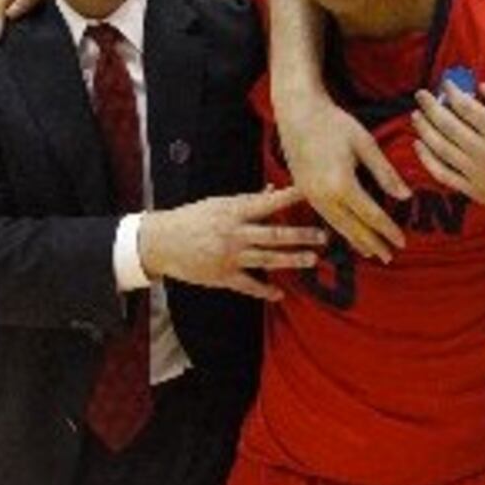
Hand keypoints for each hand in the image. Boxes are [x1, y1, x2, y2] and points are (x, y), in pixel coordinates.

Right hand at [138, 186, 327, 300]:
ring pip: (267, 260)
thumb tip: (272, 190)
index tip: (311, 193)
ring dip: (291, 260)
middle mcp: (234, 233)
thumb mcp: (217, 203)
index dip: (290, 198)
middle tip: (323, 236)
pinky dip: (265, 291)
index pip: (268, 203)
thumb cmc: (191, 218)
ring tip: (312, 259)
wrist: (161, 242)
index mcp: (233, 211)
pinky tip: (280, 294)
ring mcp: (229, 257)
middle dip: (301, 236)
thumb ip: (247, 201)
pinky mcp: (222, 276)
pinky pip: (249, 286)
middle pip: (275, 235)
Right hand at [275, 95, 408, 261]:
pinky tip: (347, 233)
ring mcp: (310, 196)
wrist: (298, 113)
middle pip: (353, 227)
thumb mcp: (366, 144)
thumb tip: (405, 197)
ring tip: (371, 252)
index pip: (371, 216)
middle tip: (390, 257)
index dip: (388, 231)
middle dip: (373, 243)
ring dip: (355, 241)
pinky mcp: (303, 192)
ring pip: (337, 226)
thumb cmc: (335, 123)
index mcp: (342, 184)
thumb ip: (385, 173)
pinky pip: (325, 218)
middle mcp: (324, 196)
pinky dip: (340, 229)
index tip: (402, 242)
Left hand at [412, 81, 484, 221]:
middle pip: (448, 125)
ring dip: (425, 130)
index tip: (445, 83)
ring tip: (416, 116)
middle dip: (431, 107)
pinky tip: (420, 146)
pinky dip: (427, 159)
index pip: (466, 107)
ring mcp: (478, 174)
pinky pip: (443, 174)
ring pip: (440, 149)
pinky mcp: (474, 191)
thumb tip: (481, 87)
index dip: (452, 92)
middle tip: (420, 95)